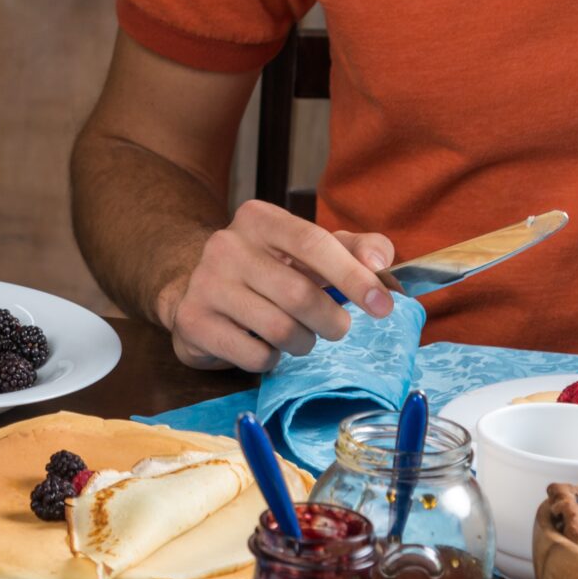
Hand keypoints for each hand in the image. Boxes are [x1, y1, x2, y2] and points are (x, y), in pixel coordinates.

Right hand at [155, 199, 395, 372]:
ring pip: (279, 330)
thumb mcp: (309, 251)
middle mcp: (226, 245)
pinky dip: (272, 359)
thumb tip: (381, 262)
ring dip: (303, 343)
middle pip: (299, 294)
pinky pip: (254, 355)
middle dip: (331, 321)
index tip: (383, 305)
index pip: (313, 242)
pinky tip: (264, 345)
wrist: (197, 291)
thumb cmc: (268, 270)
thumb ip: (354, 249)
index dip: (353, 276)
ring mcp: (206, 284)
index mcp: (259, 219)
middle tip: (337, 327)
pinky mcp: (194, 322)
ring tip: (299, 336)